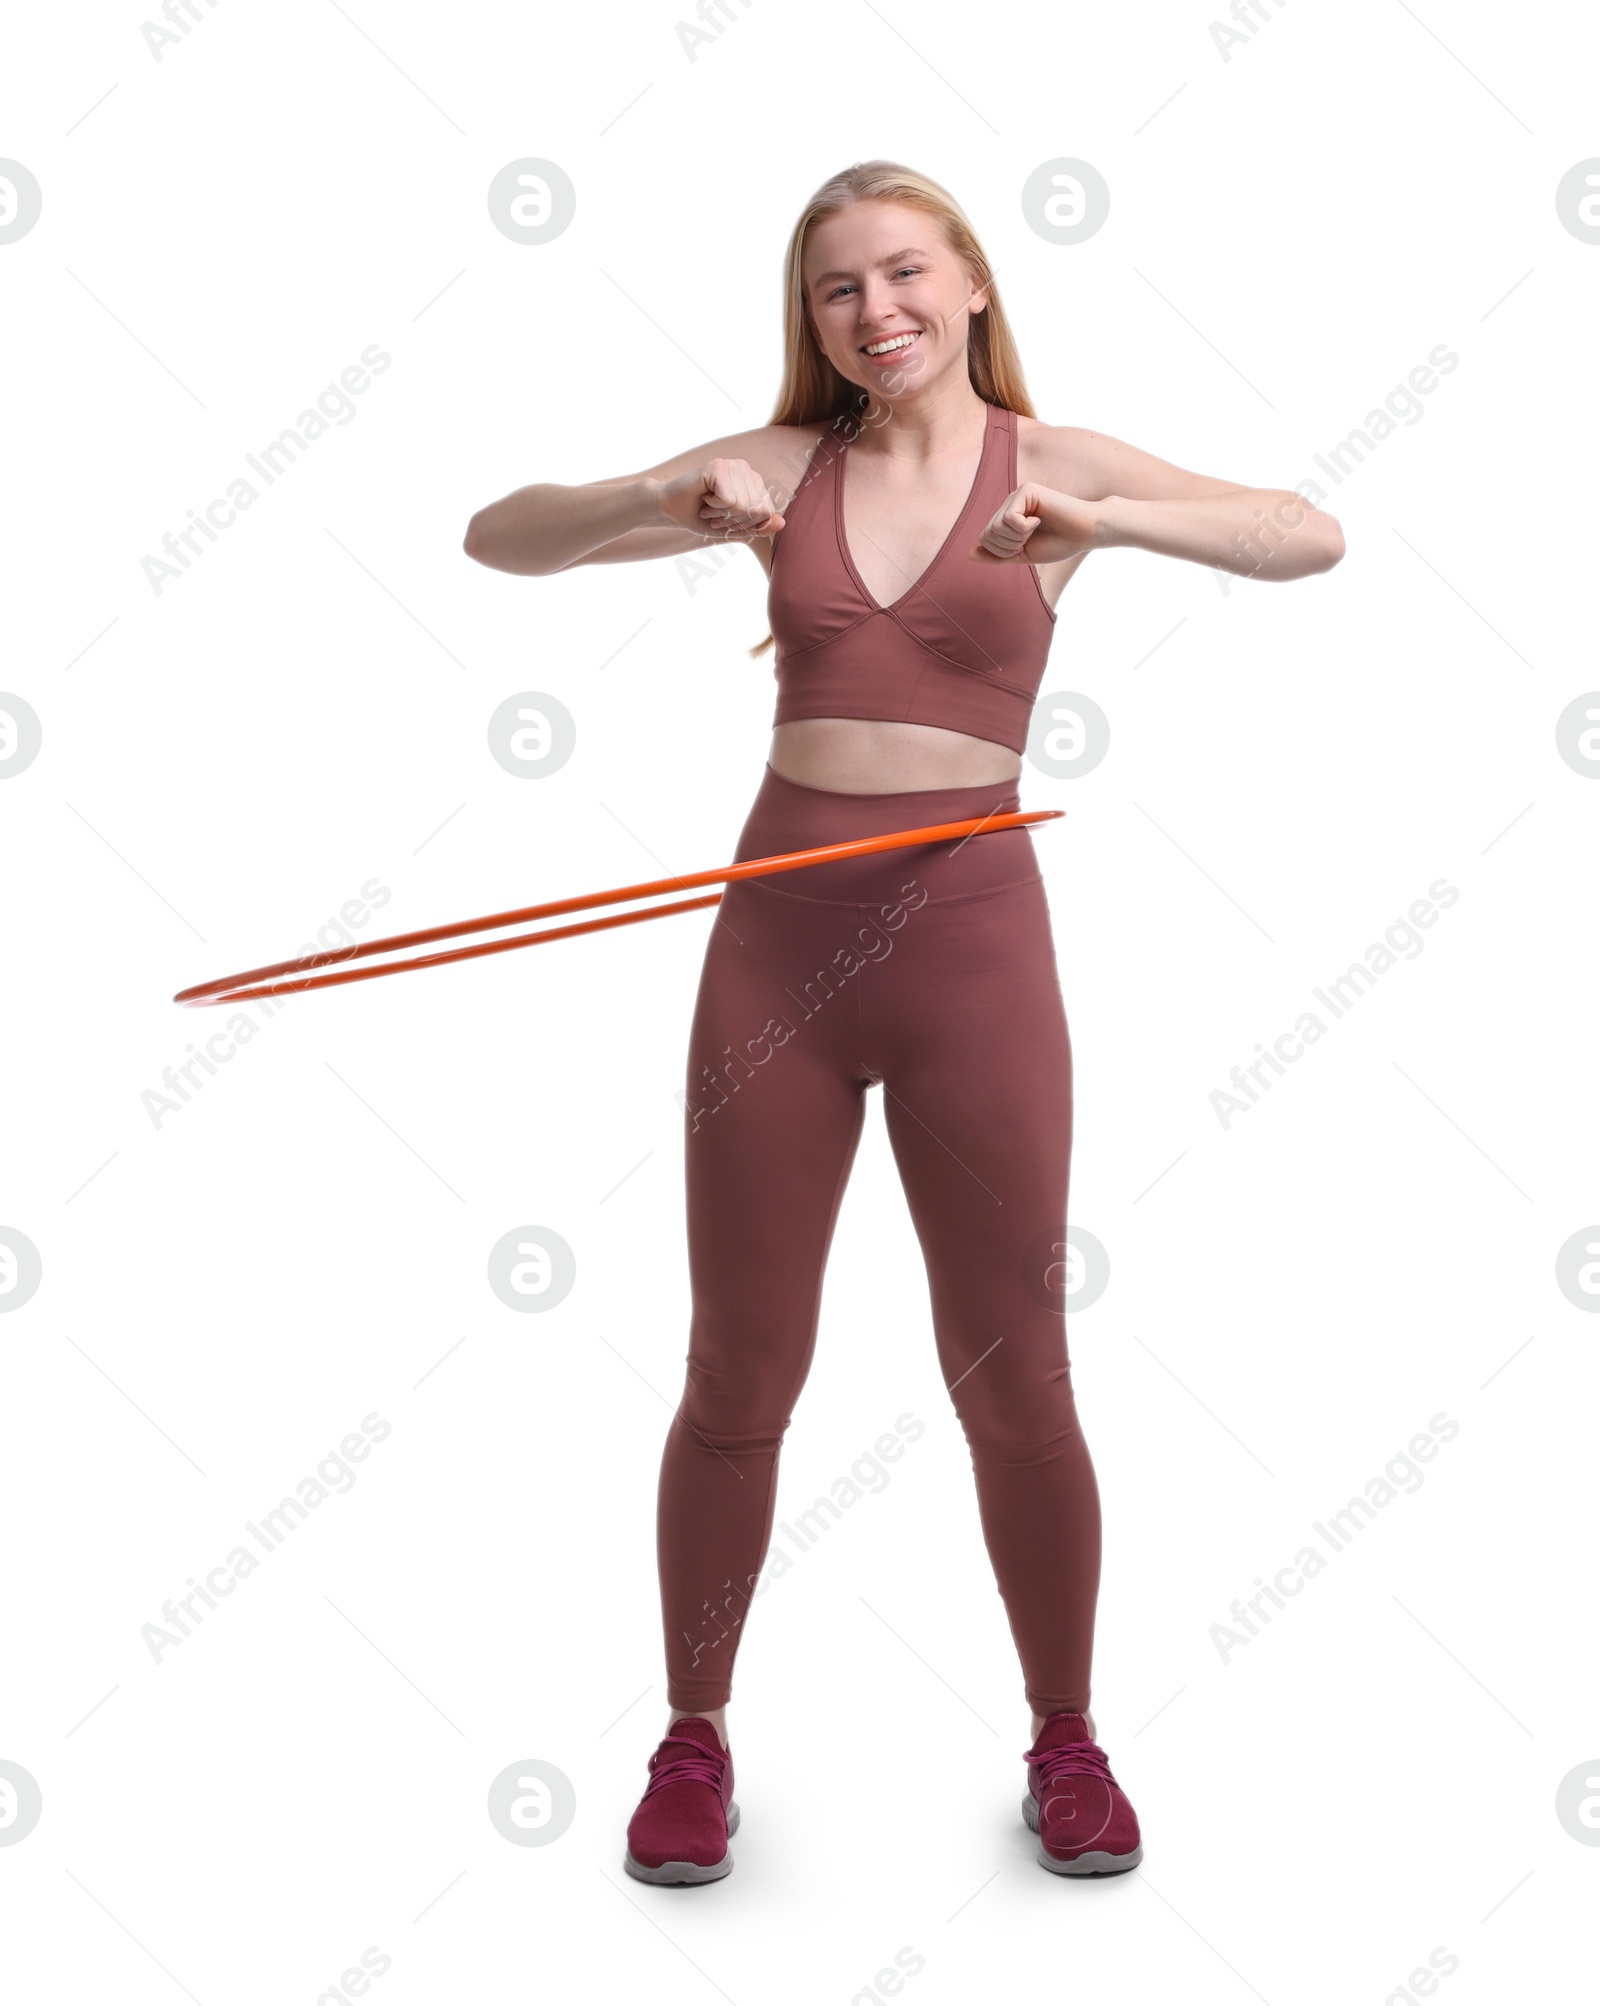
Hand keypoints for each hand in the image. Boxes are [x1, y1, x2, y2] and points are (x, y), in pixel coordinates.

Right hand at [655, 458, 785, 541]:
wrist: (670, 510)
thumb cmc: (700, 517)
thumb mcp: (734, 528)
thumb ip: (758, 527)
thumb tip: (782, 523)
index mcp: (753, 481)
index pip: (767, 512)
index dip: (746, 525)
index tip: (725, 520)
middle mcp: (745, 469)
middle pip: (758, 510)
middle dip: (734, 521)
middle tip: (715, 515)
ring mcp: (733, 465)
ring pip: (745, 506)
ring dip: (723, 515)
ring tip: (709, 507)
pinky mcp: (718, 466)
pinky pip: (730, 500)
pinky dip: (715, 507)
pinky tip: (704, 498)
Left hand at [969, 483, 1100, 566]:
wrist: (1085, 534)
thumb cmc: (1058, 544)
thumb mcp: (1021, 555)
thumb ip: (996, 556)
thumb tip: (969, 554)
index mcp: (1006, 517)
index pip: (985, 539)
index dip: (1004, 551)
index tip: (1026, 545)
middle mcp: (1009, 503)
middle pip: (987, 534)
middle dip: (1010, 546)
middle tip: (1032, 538)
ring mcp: (1017, 494)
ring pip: (997, 527)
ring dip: (1018, 538)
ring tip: (1037, 528)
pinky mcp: (1026, 490)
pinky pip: (1009, 519)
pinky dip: (1025, 528)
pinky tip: (1040, 519)